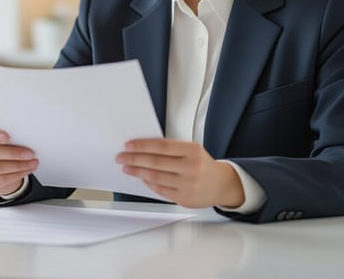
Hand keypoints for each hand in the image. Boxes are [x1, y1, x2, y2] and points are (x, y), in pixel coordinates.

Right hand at [0, 126, 38, 195]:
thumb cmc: (0, 148)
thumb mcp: (1, 140)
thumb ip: (8, 136)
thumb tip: (24, 137)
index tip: (7, 137)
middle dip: (13, 153)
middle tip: (29, 153)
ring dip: (19, 165)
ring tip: (33, 162)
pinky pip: (2, 179)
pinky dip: (18, 174)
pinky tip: (27, 170)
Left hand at [116, 139, 244, 208]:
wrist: (222, 185)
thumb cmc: (203, 165)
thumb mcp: (192, 150)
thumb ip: (171, 149)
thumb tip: (143, 148)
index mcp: (193, 151)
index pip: (162, 146)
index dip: (143, 146)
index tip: (128, 145)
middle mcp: (191, 168)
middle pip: (156, 162)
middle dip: (134, 159)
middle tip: (121, 157)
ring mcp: (188, 185)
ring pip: (155, 177)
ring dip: (137, 172)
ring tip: (127, 168)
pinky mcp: (184, 199)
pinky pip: (160, 190)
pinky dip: (148, 183)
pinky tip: (142, 178)